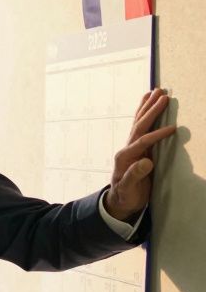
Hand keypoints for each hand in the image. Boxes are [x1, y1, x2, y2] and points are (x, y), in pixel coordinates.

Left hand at [104, 88, 176, 221]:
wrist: (120, 200)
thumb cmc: (126, 196)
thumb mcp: (129, 190)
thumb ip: (135, 176)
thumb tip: (146, 162)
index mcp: (124, 157)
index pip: (142, 142)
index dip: (156, 135)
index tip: (172, 129)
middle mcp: (126, 149)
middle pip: (139, 126)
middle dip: (151, 110)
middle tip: (163, 95)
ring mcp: (131, 146)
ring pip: (139, 122)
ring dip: (148, 106)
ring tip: (156, 91)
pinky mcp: (137, 147)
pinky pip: (141, 126)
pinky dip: (144, 113)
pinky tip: (148, 102)